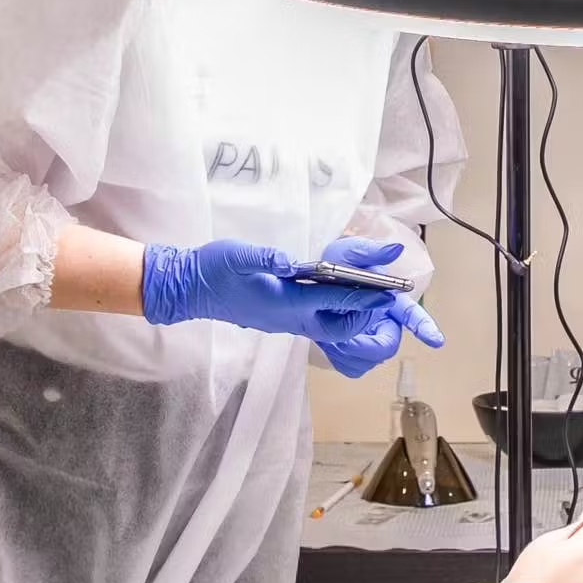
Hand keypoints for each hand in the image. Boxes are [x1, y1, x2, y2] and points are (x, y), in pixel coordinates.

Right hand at [138, 238, 395, 340]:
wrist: (191, 290)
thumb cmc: (215, 270)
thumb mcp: (238, 256)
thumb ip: (265, 259)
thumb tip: (289, 261)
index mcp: (286, 302)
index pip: (335, 300)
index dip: (365, 296)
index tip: (390, 294)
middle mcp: (291, 318)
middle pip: (341, 326)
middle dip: (366, 314)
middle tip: (384, 294)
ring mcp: (287, 322)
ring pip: (331, 327)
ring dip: (352, 313)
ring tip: (370, 292)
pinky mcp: (282, 318)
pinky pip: (318, 321)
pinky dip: (336, 310)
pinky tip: (340, 290)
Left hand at [308, 239, 442, 377]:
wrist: (307, 283)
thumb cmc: (335, 266)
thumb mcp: (348, 252)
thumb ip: (371, 251)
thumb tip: (395, 249)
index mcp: (389, 299)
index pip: (412, 315)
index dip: (425, 327)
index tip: (435, 340)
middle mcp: (382, 322)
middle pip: (388, 345)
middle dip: (368, 346)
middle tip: (345, 341)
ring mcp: (368, 340)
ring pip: (368, 360)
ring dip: (348, 351)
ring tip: (330, 334)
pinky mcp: (351, 355)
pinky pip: (351, 367)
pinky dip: (339, 358)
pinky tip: (329, 342)